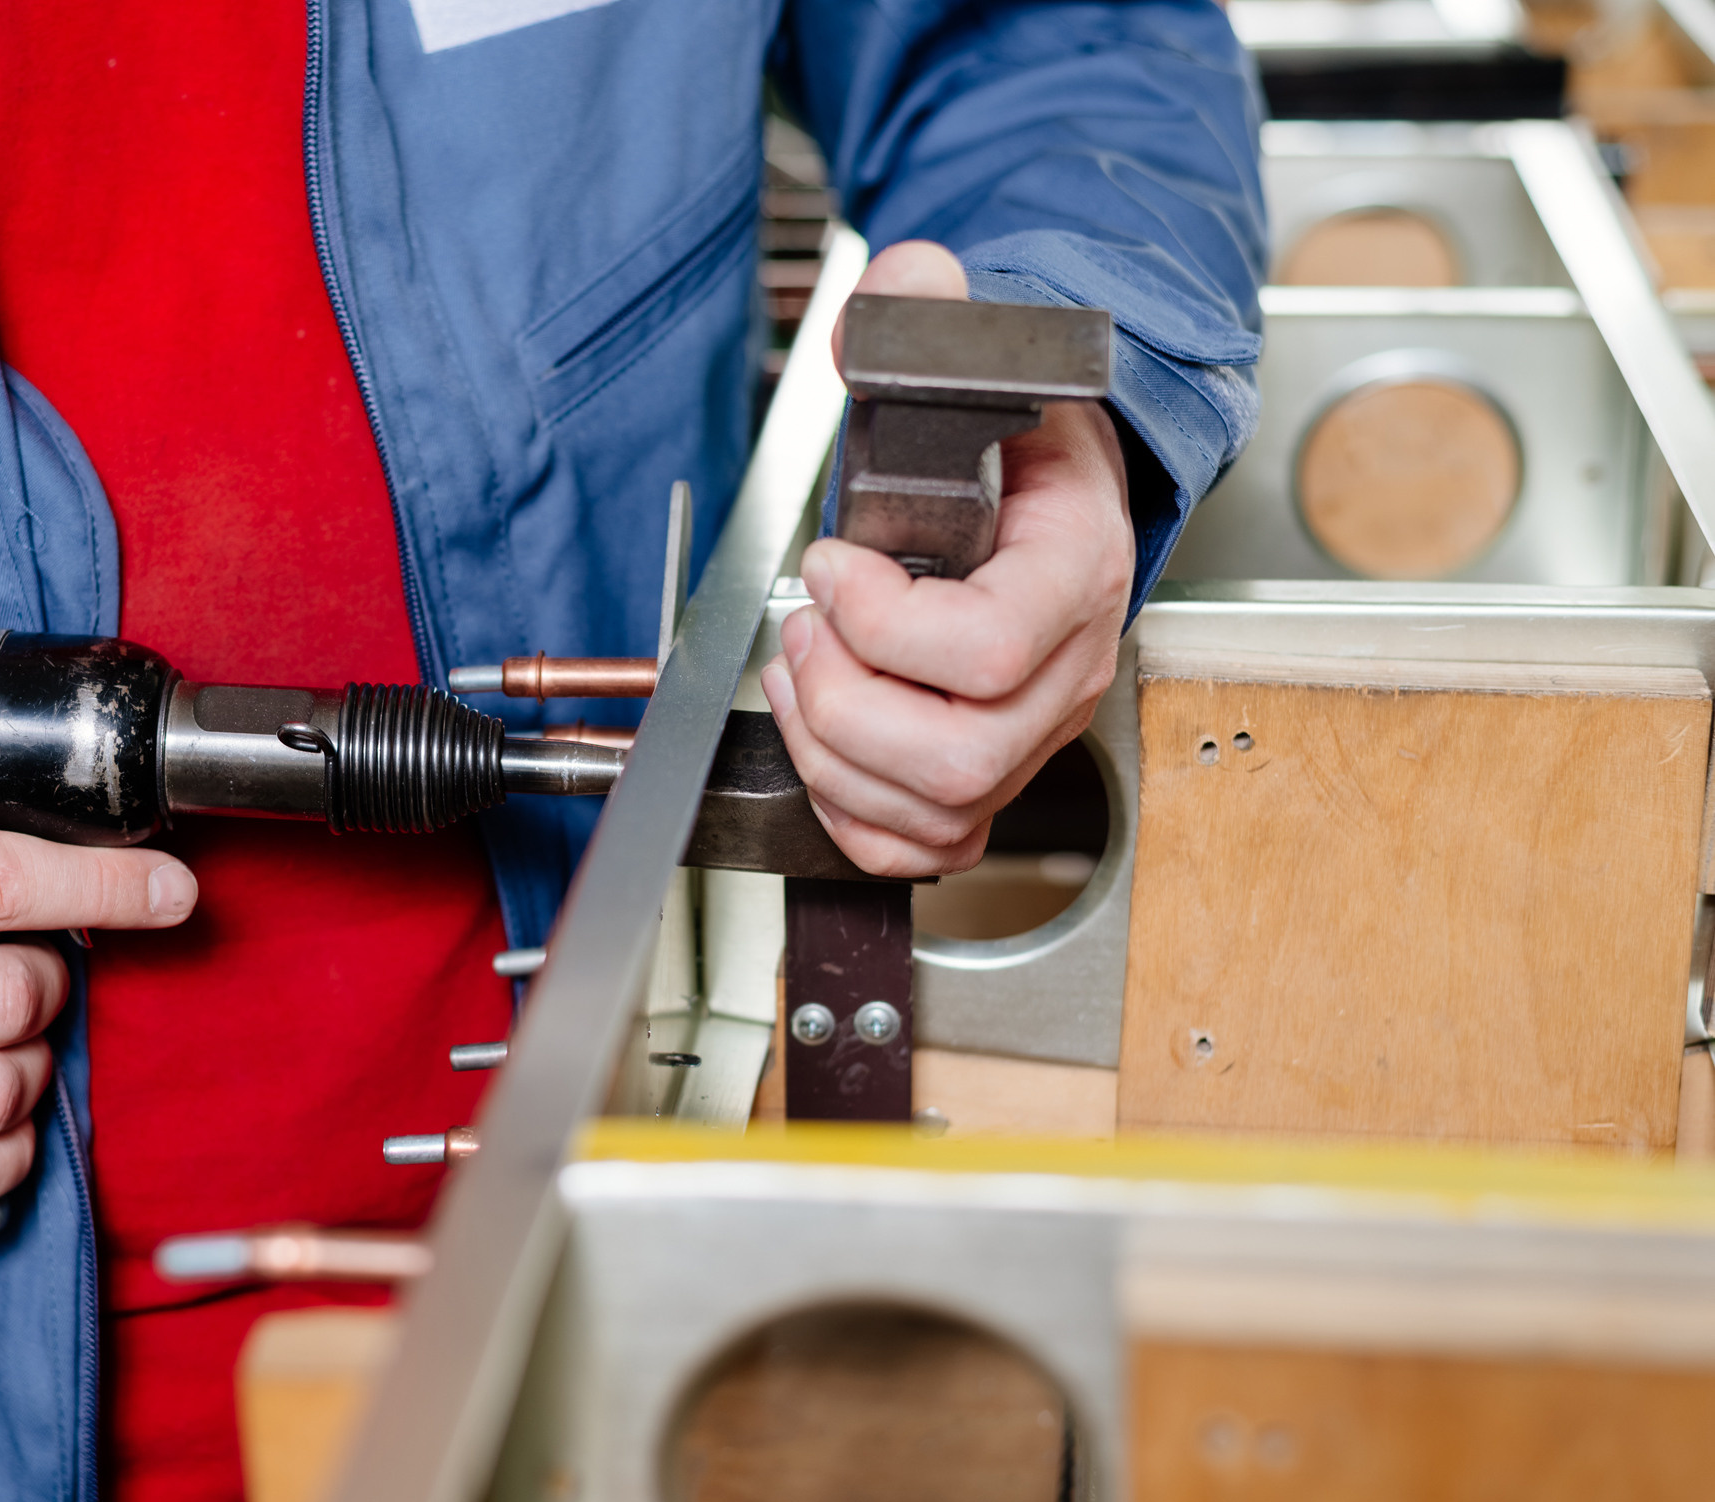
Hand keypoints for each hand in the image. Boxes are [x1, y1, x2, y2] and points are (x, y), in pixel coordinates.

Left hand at [765, 240, 1133, 875]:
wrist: (1056, 482)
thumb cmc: (1015, 435)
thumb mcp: (975, 356)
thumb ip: (927, 308)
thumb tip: (907, 280)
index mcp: (1077, 566)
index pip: (992, 644)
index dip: (885, 621)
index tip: (833, 560)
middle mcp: (1068, 666)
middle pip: (958, 753)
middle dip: (845, 701)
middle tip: (804, 628)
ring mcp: (1035, 730)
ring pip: (939, 806)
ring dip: (834, 752)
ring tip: (801, 667)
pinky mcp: (993, 769)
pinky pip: (930, 845)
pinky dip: (855, 815)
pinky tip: (823, 740)